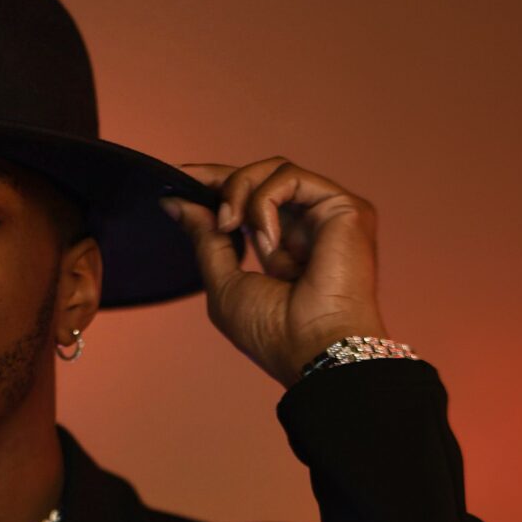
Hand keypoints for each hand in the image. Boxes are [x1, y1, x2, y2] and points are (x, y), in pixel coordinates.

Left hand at [160, 157, 388, 389]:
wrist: (314, 351)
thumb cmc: (274, 333)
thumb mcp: (224, 282)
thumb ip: (206, 239)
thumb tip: (175, 202)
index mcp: (286, 246)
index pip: (250, 198)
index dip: (215, 184)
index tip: (175, 180)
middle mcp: (309, 226)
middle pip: (261, 176)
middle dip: (220, 180)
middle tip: (187, 191)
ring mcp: (328, 215)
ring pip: (274, 170)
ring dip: (238, 194)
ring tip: (228, 227)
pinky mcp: (346, 207)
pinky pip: (290, 177)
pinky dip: (264, 203)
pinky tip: (265, 240)